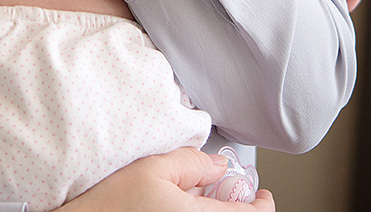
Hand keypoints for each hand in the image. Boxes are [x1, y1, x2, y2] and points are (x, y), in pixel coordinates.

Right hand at [58, 148, 275, 211]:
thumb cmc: (108, 203)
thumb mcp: (152, 168)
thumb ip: (191, 163)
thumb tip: (218, 167)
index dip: (261, 204)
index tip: (262, 194)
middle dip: (235, 206)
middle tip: (227, 192)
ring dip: (212, 211)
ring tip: (197, 197)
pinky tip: (177, 208)